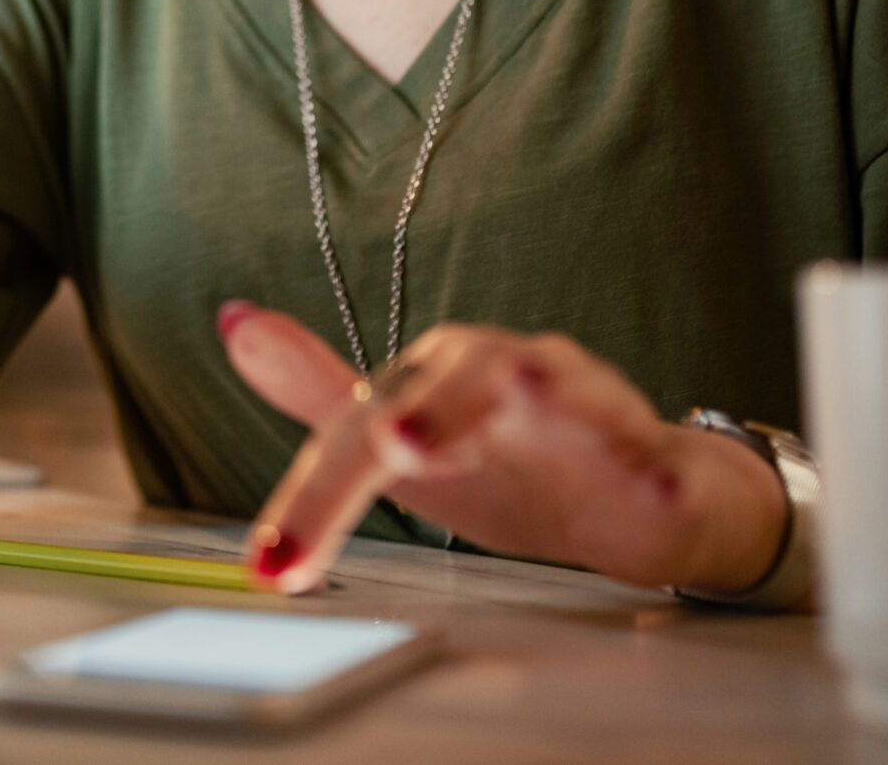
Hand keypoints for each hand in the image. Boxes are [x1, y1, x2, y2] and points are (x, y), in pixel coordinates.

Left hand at [221, 304, 788, 598]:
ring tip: (483, 432)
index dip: (315, 495)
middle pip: (454, 385)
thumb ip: (319, 394)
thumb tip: (234, 323)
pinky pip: (652, 451)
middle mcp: (505, 371)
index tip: (274, 564)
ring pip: (553, 380)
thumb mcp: (402, 442)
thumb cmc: (510, 463)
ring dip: (525, 396)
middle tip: (394, 448)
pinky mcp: (649, 452)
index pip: (361, 429)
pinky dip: (648, 462)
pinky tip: (647, 481)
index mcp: (437, 375)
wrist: (637, 494)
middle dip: (422, 415)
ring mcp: (583, 404)